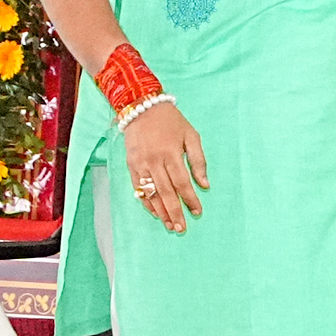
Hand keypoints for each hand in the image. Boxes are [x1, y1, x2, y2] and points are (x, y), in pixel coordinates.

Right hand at [120, 98, 208, 232]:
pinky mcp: (130, 165)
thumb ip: (199, 161)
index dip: (190, 199)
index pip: (182, 183)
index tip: (197, 212)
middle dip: (175, 212)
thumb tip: (205, 185)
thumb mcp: (191, 135)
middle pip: (166, 192)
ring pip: (151, 193)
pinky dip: (146, 202)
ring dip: (161, 211)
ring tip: (170, 225)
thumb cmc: (171, 121)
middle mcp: (154, 161)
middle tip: (182, 228)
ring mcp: (140, 164)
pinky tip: (155, 212)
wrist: (142, 107)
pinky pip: (138, 188)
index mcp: (171, 153)